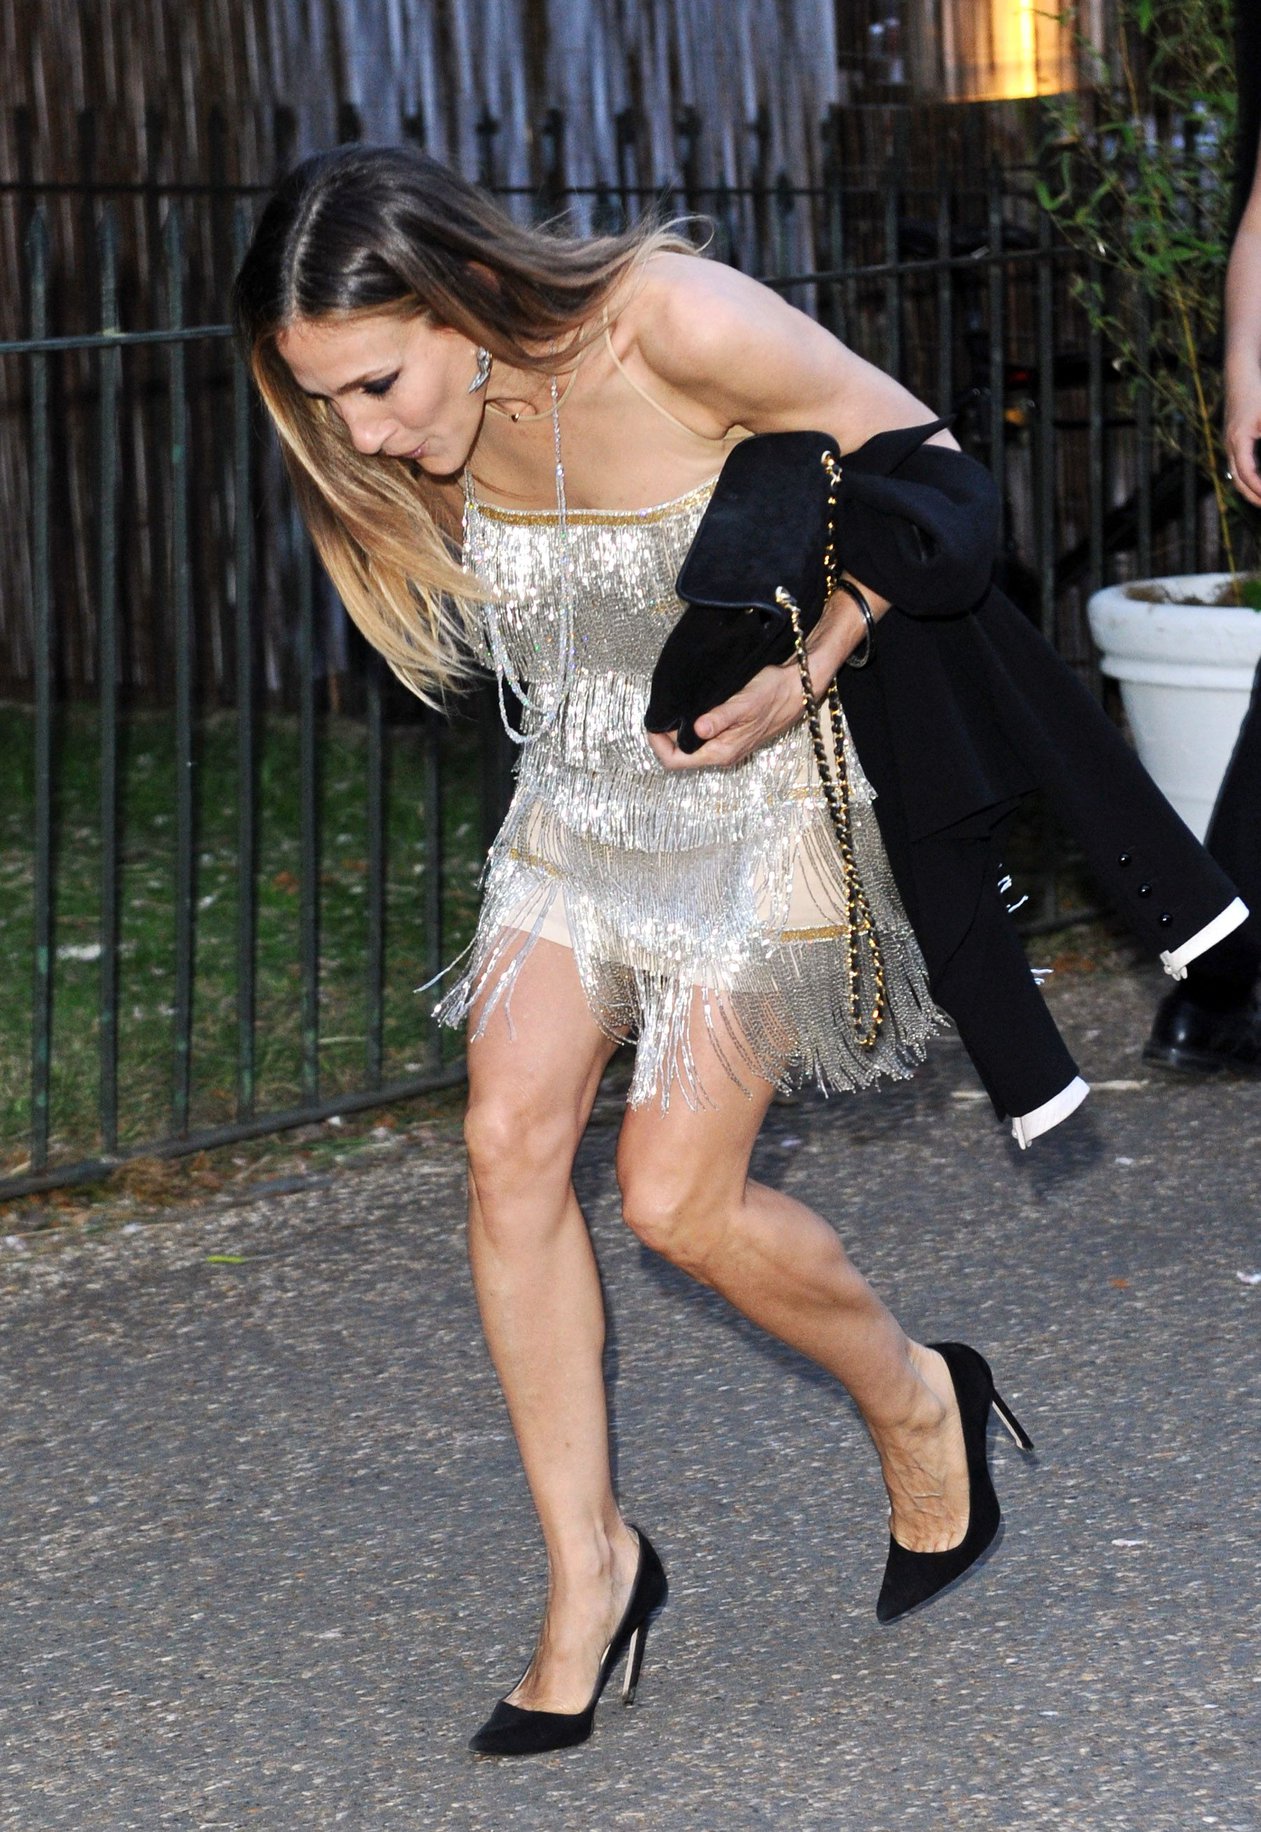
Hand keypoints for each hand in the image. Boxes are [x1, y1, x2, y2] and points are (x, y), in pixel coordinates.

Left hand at [646, 575, 888, 771]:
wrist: (799, 688)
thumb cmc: (773, 693)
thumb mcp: (745, 703)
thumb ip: (720, 718)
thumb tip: (697, 729)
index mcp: (721, 752)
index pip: (674, 761)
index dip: (657, 744)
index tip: (652, 721)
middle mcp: (722, 754)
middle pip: (679, 755)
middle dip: (664, 735)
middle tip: (659, 710)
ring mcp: (726, 746)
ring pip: (690, 745)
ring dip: (677, 729)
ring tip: (672, 706)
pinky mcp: (730, 735)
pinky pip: (701, 736)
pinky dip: (689, 724)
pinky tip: (689, 707)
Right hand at [1223, 381, 1260, 507]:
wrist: (1239, 377)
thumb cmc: (1257, 392)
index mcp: (1238, 440)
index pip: (1246, 473)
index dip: (1257, 488)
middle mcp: (1230, 445)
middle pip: (1237, 480)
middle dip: (1252, 496)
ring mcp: (1228, 444)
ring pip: (1235, 475)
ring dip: (1248, 489)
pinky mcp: (1231, 441)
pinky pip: (1237, 466)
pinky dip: (1247, 478)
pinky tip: (1258, 482)